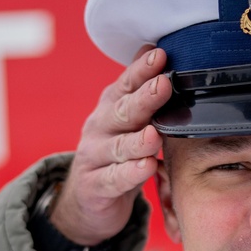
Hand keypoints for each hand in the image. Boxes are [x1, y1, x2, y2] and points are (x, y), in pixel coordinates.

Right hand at [49, 47, 172, 246]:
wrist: (87, 200)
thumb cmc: (117, 156)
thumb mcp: (128, 123)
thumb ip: (140, 92)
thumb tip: (155, 50)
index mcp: (110, 107)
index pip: (126, 85)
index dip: (142, 70)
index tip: (160, 56)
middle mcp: (99, 128)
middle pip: (123, 111)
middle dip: (144, 98)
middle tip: (163, 86)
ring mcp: (94, 157)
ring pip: (119, 147)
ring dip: (138, 140)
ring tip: (156, 134)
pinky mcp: (95, 187)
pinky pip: (115, 179)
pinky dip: (132, 173)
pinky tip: (146, 167)